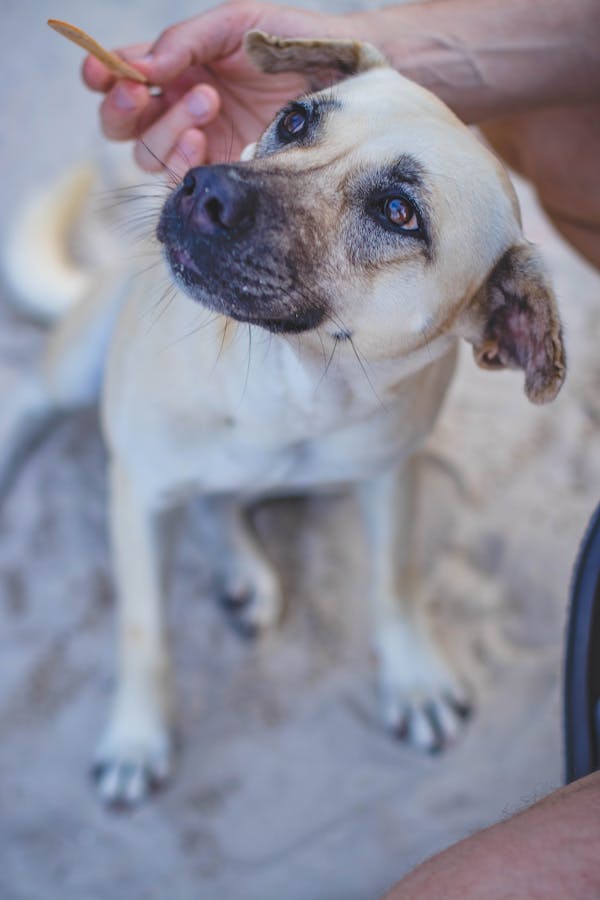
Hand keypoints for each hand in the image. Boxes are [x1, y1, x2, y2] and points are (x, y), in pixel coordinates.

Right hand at [82, 1, 365, 172]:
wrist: (340, 72)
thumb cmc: (287, 40)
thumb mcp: (234, 23)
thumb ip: (184, 41)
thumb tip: (138, 68)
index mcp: (174, 66)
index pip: (120, 76)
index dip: (101, 75)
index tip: (101, 72)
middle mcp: (178, 106)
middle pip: (122, 124)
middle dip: (122, 109)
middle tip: (140, 91)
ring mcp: (199, 141)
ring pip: (148, 153)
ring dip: (167, 128)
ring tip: (210, 100)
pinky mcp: (222, 171)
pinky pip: (182, 179)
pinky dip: (183, 161)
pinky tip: (203, 140)